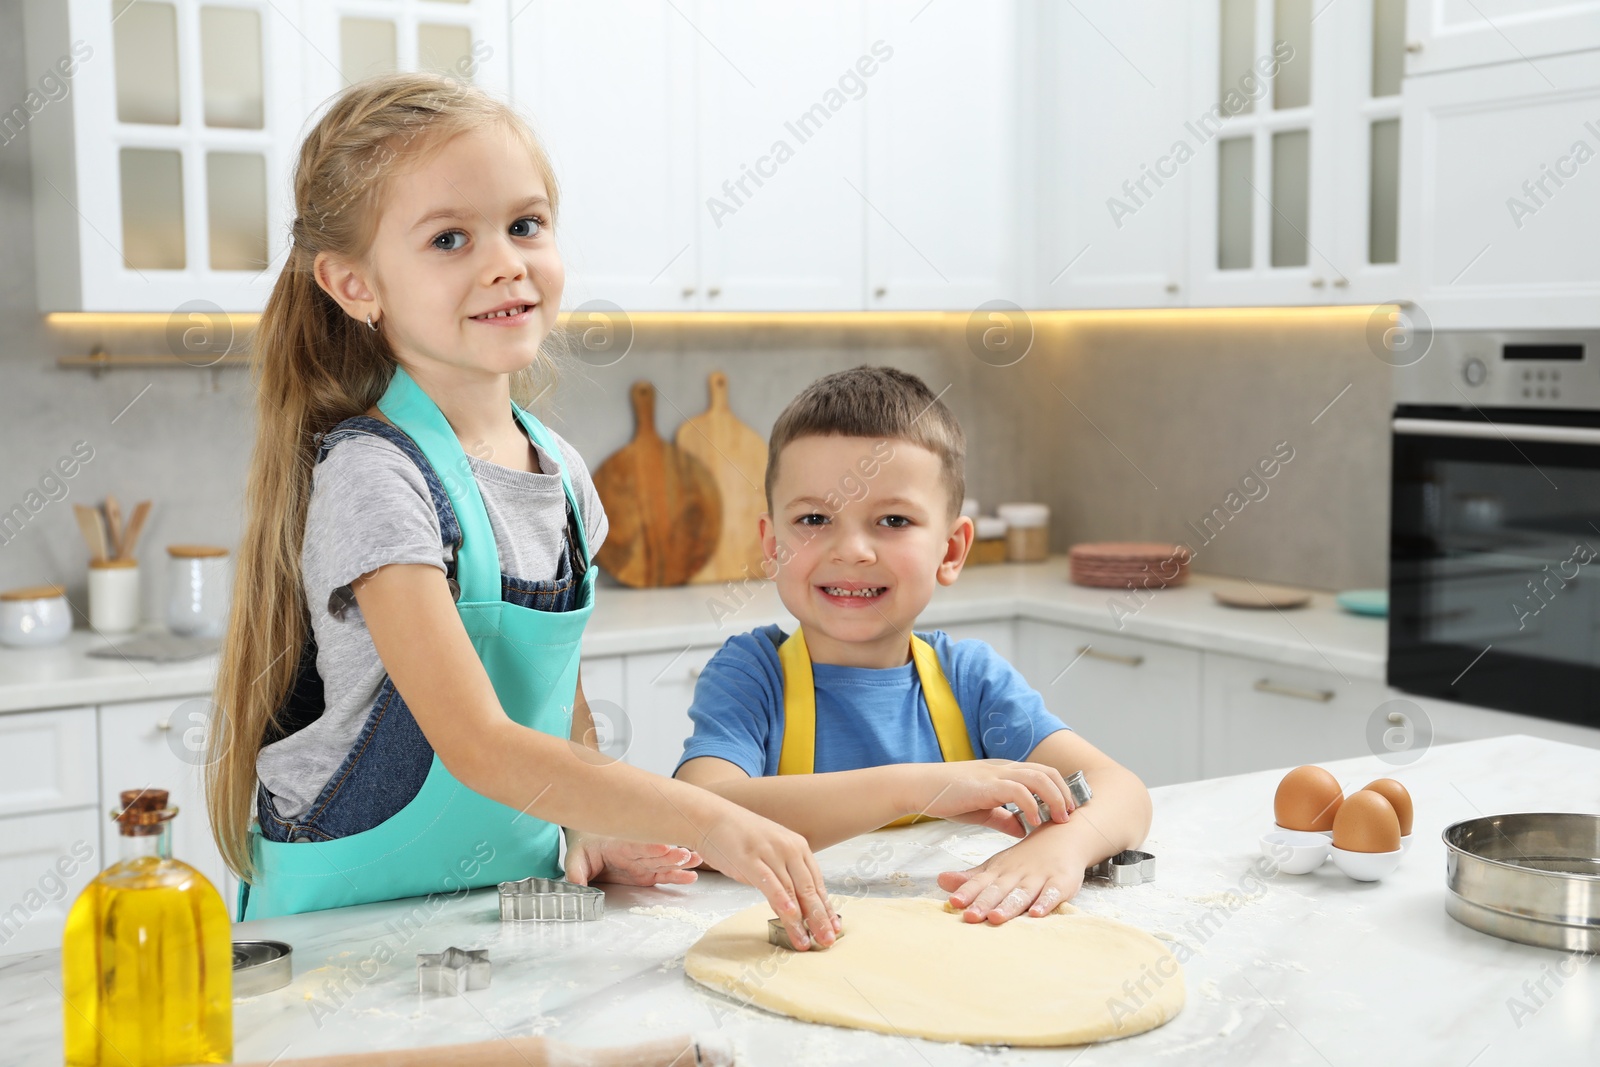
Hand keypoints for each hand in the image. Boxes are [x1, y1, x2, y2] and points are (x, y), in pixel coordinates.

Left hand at [563, 830, 700, 886]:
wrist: (590, 845)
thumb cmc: (584, 850)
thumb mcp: (574, 860)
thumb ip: (576, 874)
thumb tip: (576, 887)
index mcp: (618, 846)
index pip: (636, 845)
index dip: (650, 846)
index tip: (664, 846)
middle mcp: (635, 854)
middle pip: (655, 853)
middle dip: (670, 854)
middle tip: (686, 854)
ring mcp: (643, 863)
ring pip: (664, 862)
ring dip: (680, 862)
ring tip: (697, 860)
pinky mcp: (647, 873)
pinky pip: (664, 875)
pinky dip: (678, 875)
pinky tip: (691, 876)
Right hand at [691, 801, 839, 951]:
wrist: (712, 817)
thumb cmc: (740, 836)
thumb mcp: (771, 852)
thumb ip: (784, 873)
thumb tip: (795, 902)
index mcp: (798, 847)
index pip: (817, 882)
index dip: (826, 907)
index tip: (834, 927)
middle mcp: (789, 849)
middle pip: (809, 889)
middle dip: (820, 918)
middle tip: (827, 940)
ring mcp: (770, 853)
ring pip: (791, 891)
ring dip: (800, 920)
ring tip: (807, 941)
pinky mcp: (750, 859)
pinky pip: (770, 884)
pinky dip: (781, 901)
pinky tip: (789, 916)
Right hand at [909, 759, 1074, 828]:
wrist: (922, 787)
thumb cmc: (949, 797)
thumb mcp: (983, 810)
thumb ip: (1004, 818)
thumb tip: (1023, 830)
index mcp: (1006, 772)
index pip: (1044, 773)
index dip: (1060, 791)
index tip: (1067, 812)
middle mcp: (1005, 768)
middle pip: (1048, 772)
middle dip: (1064, 794)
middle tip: (1069, 817)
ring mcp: (996, 774)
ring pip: (1039, 777)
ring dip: (1054, 798)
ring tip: (1058, 819)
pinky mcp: (987, 784)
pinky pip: (1018, 790)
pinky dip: (1031, 805)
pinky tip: (1033, 822)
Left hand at [936, 823, 1088, 924]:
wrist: (1063, 836)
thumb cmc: (1025, 858)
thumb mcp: (996, 866)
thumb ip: (971, 878)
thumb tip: (940, 880)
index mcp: (999, 870)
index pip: (980, 883)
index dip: (967, 892)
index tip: (953, 902)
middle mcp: (1017, 873)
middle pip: (998, 890)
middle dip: (984, 903)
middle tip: (970, 916)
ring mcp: (1039, 877)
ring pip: (1022, 893)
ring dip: (1009, 905)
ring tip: (996, 917)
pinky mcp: (1062, 881)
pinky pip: (1053, 893)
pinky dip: (1046, 903)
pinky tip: (1037, 914)